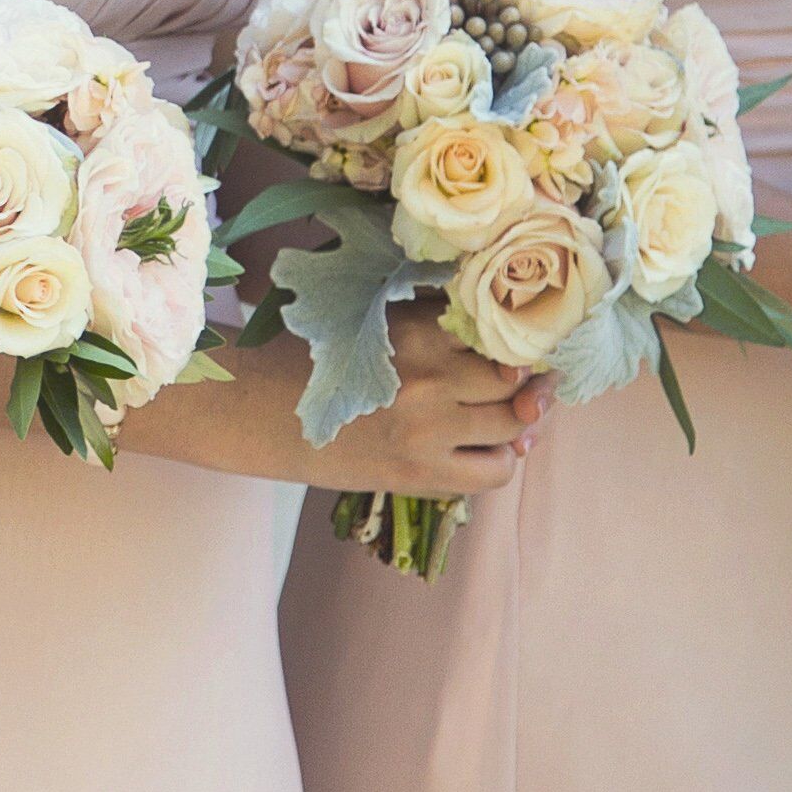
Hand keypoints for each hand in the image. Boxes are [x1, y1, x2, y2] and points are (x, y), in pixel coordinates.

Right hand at [309, 308, 546, 497]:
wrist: (264, 413)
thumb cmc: (322, 362)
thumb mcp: (377, 323)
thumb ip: (437, 321)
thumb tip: (517, 353)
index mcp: (416, 328)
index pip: (500, 332)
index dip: (518, 341)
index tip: (520, 349)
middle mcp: (428, 375)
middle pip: (515, 375)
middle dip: (527, 380)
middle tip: (523, 385)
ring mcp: (426, 426)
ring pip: (514, 420)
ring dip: (517, 420)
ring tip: (499, 418)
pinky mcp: (418, 471)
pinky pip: (497, 469)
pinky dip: (500, 459)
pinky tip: (480, 450)